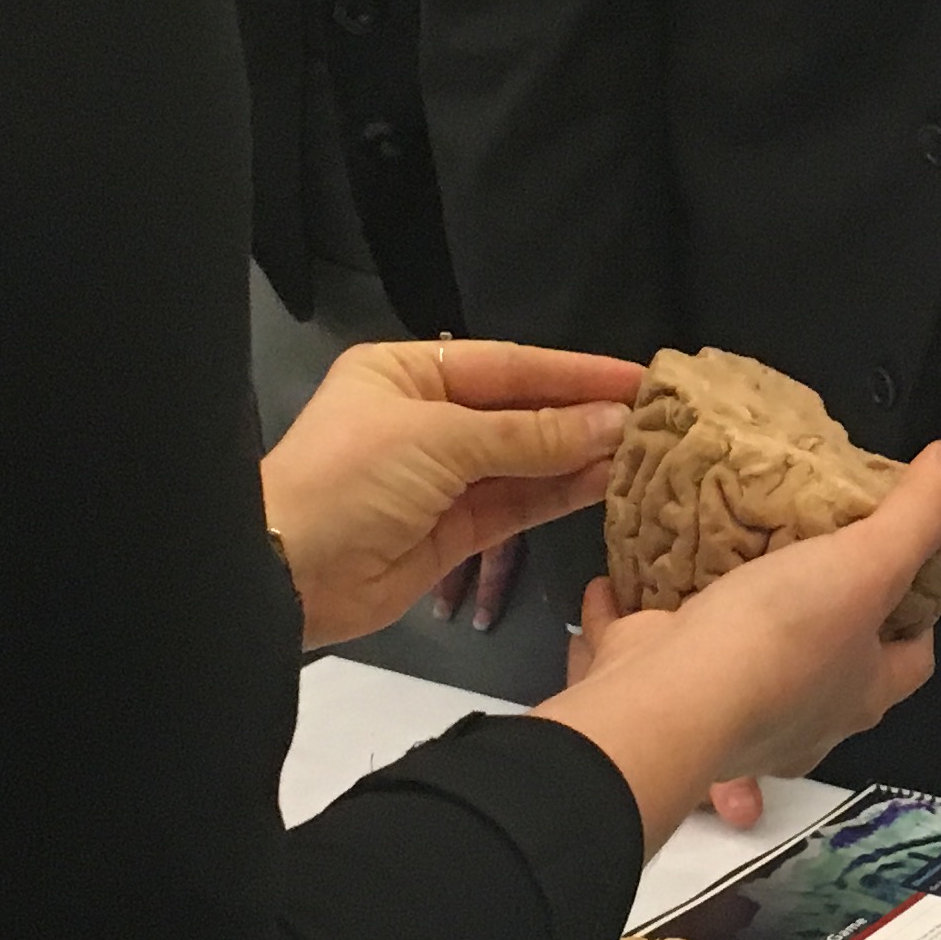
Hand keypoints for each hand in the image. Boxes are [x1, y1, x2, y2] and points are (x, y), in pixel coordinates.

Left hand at [260, 341, 644, 648]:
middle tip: (654, 416)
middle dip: (583, 415)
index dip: (573, 372)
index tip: (637, 375)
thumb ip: (530, 435)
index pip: (507, 364)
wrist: (285, 575)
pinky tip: (607, 483)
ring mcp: (441, 478)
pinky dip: (560, 495)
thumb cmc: (350, 480)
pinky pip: (517, 504)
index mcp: (407, 373)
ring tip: (644, 451)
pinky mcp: (454, 531)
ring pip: (526, 462)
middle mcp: (427, 418)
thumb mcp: (438, 439)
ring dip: (580, 457)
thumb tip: (611, 423)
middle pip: (520, 412)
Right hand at [538, 450, 940, 850]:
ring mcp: (726, 711)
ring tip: (730, 555)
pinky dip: (644, 611)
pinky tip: (635, 570)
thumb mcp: (868, 563)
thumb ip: (916, 514)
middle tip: (814, 555)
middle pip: (827, 663)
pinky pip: (656, 645)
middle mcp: (800, 716)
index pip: (913, 656)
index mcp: (859, 695)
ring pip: (741, 661)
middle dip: (823, 618)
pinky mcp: (663, 690)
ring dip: (736, 614)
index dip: (920, 613)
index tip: (911, 564)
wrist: (668, 699)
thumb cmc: (780, 640)